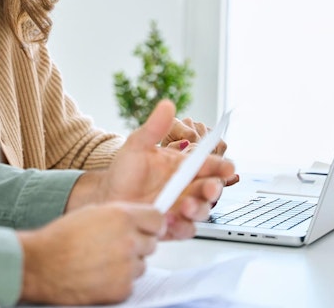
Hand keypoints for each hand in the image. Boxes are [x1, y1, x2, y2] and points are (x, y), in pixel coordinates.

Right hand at [17, 202, 165, 304]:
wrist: (41, 265)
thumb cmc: (60, 238)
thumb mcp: (92, 213)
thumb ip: (119, 215)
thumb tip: (137, 220)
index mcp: (122, 217)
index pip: (158, 219)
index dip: (151, 225)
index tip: (147, 229)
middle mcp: (129, 241)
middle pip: (152, 244)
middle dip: (137, 245)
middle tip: (115, 246)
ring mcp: (127, 267)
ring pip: (141, 265)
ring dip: (127, 264)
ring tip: (102, 261)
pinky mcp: (122, 289)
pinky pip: (130, 284)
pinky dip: (118, 282)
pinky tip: (99, 275)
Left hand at [66, 100, 235, 235]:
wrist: (107, 196)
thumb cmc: (123, 171)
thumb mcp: (137, 146)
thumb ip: (154, 128)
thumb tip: (167, 104)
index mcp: (183, 166)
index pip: (209, 165)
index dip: (221, 166)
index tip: (227, 167)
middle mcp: (186, 187)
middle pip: (211, 189)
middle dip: (213, 189)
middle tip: (207, 189)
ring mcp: (180, 207)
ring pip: (202, 211)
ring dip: (198, 209)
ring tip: (184, 206)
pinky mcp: (172, 225)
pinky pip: (185, 229)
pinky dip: (181, 226)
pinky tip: (169, 221)